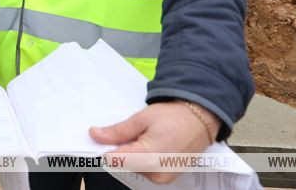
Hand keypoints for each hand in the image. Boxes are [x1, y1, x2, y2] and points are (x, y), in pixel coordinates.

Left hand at [89, 100, 219, 183]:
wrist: (199, 120)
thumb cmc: (174, 117)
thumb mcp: (141, 119)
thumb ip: (117, 131)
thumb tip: (95, 135)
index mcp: (149, 157)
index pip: (114, 160)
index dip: (105, 147)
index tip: (103, 137)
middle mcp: (157, 173)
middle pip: (123, 165)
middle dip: (122, 149)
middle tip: (134, 133)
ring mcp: (163, 178)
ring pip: (133, 168)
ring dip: (133, 154)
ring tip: (146, 137)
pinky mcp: (166, 179)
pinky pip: (145, 170)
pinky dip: (143, 159)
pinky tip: (152, 145)